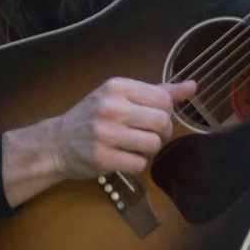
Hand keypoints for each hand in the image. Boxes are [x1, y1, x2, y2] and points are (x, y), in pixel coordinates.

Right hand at [5, 75, 199, 205]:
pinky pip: (139, 163)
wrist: (57, 142)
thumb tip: (193, 86)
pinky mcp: (103, 157)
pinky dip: (136, 163)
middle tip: (147, 135)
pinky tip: (123, 157)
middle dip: (161, 133)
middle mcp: (111, 107)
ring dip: (149, 150)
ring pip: (153, 144)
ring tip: (134, 146)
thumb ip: (157, 91)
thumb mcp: (120, 96)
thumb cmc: (92, 116)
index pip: (163, 99)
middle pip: (162, 122)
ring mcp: (105, 133)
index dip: (165, 112)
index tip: (151, 117)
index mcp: (116, 87)